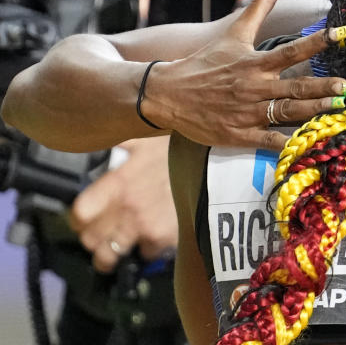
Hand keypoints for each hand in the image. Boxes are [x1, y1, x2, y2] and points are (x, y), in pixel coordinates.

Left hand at [69, 136, 176, 272]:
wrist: (216, 166)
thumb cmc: (181, 149)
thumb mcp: (146, 138)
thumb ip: (119, 143)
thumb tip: (96, 138)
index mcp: (118, 183)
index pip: (80, 214)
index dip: (79, 218)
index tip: (85, 217)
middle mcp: (127, 209)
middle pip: (90, 240)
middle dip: (93, 237)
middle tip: (100, 232)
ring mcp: (145, 227)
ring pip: (110, 256)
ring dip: (111, 251)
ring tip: (117, 245)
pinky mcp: (165, 239)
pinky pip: (144, 255)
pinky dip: (145, 248)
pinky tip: (150, 236)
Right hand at [141, 0, 345, 150]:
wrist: (167, 94)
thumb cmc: (206, 63)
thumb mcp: (234, 33)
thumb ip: (260, 4)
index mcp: (255, 63)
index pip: (291, 50)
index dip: (316, 43)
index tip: (339, 36)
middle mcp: (254, 87)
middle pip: (295, 87)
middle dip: (323, 87)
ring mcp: (247, 113)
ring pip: (287, 113)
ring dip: (314, 112)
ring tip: (339, 110)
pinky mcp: (238, 135)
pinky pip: (268, 140)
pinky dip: (287, 143)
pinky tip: (308, 144)